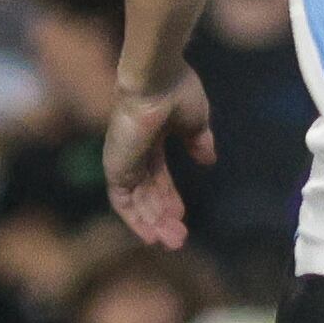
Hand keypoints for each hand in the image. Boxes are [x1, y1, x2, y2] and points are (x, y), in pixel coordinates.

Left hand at [104, 73, 214, 246]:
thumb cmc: (177, 93)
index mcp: (152, 139)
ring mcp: (123, 161)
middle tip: (179, 238)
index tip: (182, 216)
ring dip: (152, 223)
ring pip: (136, 201)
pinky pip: (123, 201)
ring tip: (172, 241)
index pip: (157, 176)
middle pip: (147, 193)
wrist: (156, 81)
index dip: (169, 197)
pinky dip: (135, 219)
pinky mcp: (116, 167)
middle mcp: (134, 153)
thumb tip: (208, 159)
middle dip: (163, 216)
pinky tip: (151, 234)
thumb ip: (198, 142)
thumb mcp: (196, 121)